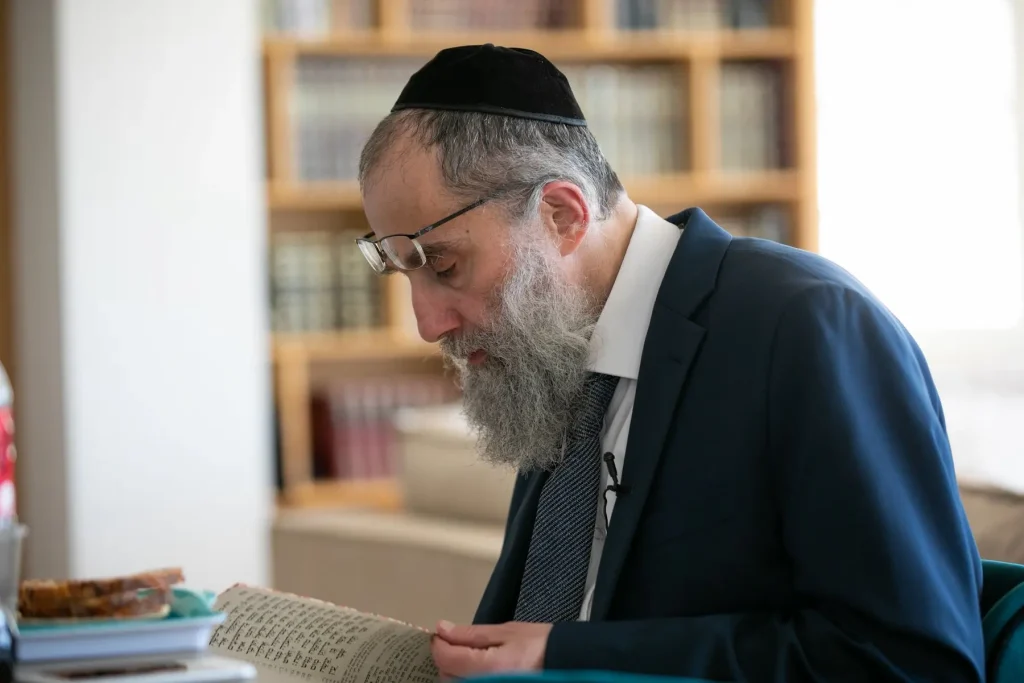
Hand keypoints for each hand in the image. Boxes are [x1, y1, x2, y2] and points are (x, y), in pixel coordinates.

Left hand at [430, 620, 551, 679]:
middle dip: (446, 659)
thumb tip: (442, 629)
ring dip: (454, 673)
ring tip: (464, 658)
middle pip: (446, 678)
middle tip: (454, 643)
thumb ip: (470, 634)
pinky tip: (475, 670)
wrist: (565, 663)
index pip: (446, 659)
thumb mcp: (506, 631)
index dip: (438, 644)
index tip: (440, 634)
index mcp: (488, 668)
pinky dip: (467, 679)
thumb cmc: (540, 645)